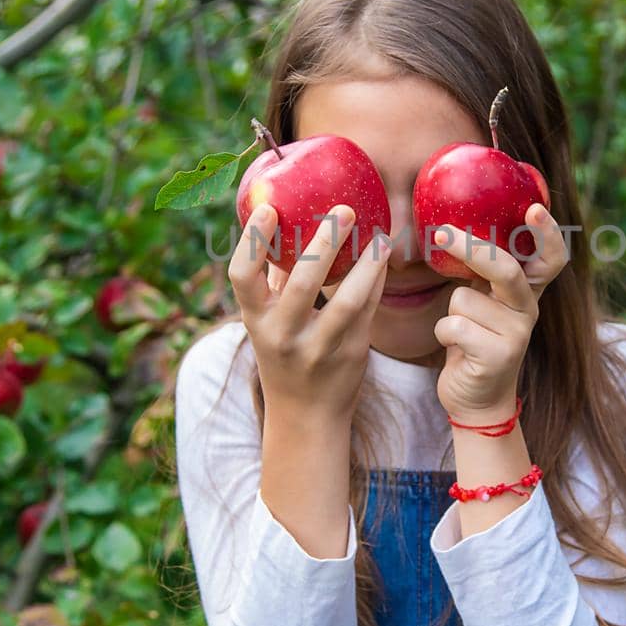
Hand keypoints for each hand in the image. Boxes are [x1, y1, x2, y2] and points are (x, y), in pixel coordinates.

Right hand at [227, 203, 390, 427]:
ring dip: (367, 264)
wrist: (305, 417)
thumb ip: (272, 280)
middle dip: (325, 243)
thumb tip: (281, 221)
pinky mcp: (351, 354)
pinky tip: (383, 258)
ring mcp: (318, 347)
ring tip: (380, 236)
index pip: (242, 276)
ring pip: (347, 301)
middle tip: (344, 210)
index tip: (270, 209)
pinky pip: (368, 310)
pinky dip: (377, 280)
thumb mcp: (267, 322)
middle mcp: (283, 335)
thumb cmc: (284, 353)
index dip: (252, 240)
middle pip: (302, 283)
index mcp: (256, 319)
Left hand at [429, 203, 567, 422]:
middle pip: (505, 268)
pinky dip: (443, 335)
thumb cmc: (474, 342)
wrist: (477, 400)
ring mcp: (517, 334)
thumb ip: (483, 273)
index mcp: (527, 292)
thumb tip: (453, 226)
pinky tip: (457, 350)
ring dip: (449, 313)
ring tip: (462, 333)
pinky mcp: (499, 356)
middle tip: (442, 232)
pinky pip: (453, 326)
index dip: (548, 233)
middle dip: (471, 248)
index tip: (534, 208)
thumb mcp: (484, 303)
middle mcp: (529, 309)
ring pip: (463, 299)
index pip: (551, 258)